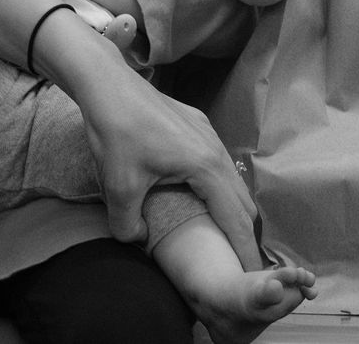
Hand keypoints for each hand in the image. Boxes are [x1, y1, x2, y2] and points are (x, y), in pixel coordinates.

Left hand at [56, 29, 260, 267]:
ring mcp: (208, 133)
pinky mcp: (196, 123)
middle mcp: (215, 149)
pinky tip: (200, 195)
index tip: (251, 276)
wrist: (106, 83)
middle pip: (242, 200)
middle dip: (242, 233)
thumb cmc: (115, 132)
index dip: (244, 250)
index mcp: (206, 167)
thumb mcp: (118, 187)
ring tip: (221, 232)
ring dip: (230, 208)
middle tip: (236, 262)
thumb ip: (129, 226)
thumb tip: (139, 240)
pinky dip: (218, 186)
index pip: (235, 219)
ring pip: (231, 179)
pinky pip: (217, 162)